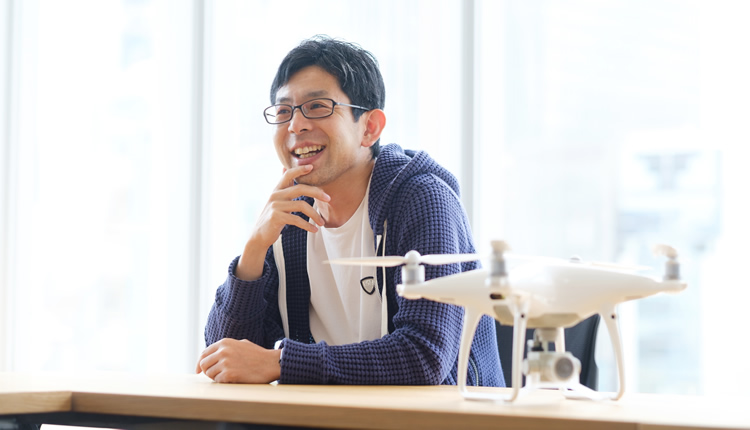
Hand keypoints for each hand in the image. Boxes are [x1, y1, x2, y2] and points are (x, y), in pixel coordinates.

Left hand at [195, 338, 281, 383]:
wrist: (270, 363)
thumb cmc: (257, 355)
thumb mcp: (241, 344)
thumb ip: (226, 347)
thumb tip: (213, 354)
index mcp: (224, 343)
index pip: (204, 353)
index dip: (199, 363)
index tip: (198, 370)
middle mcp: (223, 351)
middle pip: (203, 364)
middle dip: (207, 371)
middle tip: (215, 375)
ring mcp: (225, 362)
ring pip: (209, 374)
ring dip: (216, 377)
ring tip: (227, 376)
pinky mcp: (229, 374)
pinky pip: (217, 380)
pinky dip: (222, 382)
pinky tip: (232, 379)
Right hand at [236, 165, 329, 279]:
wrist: (260, 235)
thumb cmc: (272, 217)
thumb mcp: (276, 200)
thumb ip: (283, 187)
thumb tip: (284, 168)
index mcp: (277, 190)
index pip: (288, 175)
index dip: (299, 170)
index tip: (312, 167)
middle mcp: (275, 195)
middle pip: (300, 188)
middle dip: (316, 192)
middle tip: (329, 198)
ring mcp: (275, 206)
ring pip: (301, 205)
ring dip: (315, 214)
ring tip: (322, 222)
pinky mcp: (276, 217)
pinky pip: (297, 219)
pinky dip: (308, 225)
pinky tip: (314, 229)